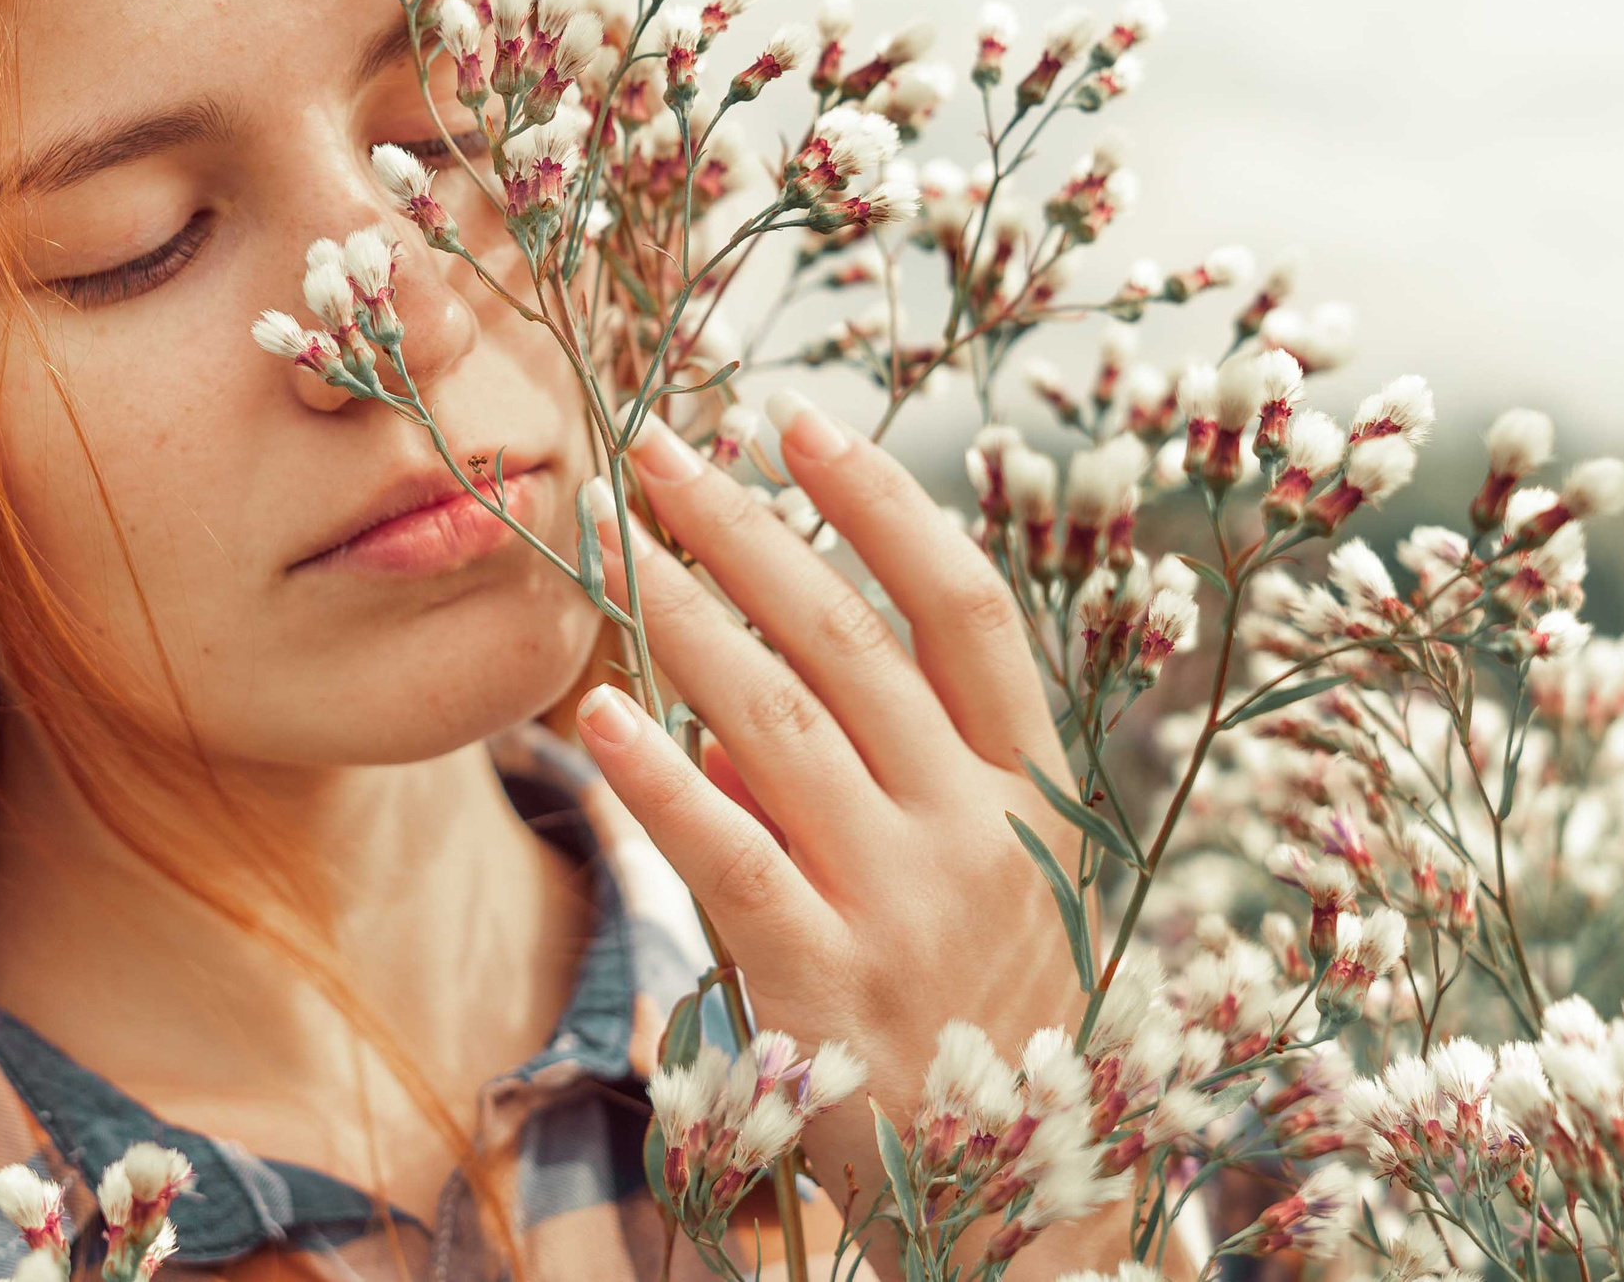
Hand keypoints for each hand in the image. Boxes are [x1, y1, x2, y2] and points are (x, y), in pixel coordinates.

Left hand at [575, 398, 1133, 1278]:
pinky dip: (657, 777)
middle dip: (744, 527)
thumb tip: (717, 723)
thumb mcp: (979, 886)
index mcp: (1028, 787)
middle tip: (657, 448)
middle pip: (849, 637)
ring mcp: (902, 906)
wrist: (1019, 1201)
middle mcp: (975, 829)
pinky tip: (595, 713)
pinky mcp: (821, 987)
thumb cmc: (980, 1016)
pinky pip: (726, 856)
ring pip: (775, 721)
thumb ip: (877, 784)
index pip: (961, 607)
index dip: (879, 502)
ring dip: (684, 613)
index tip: (799, 422)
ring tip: (613, 540)